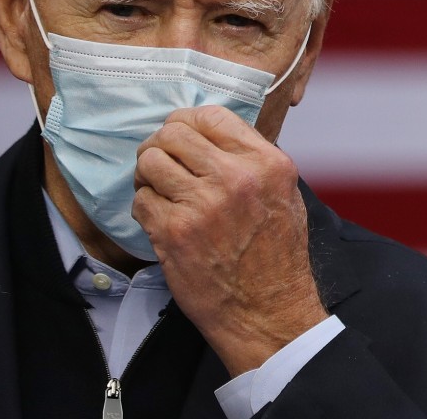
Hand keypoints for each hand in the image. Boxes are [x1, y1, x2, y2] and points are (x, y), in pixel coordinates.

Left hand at [133, 105, 327, 375]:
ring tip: (160, 189)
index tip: (181, 135)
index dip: (188, 122)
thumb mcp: (285, 194)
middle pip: (174, 133)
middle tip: (162, 162)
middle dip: (161, 145)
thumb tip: (211, 136)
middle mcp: (236, 177)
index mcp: (267, 163)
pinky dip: (146, 207)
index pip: (212, 115)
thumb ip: (253, 160)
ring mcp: (203, 204)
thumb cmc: (277, 255)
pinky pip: (141, 200)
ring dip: (148, 174)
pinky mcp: (174, 231)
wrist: (268, 309)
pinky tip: (163, 220)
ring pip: (150, 161)